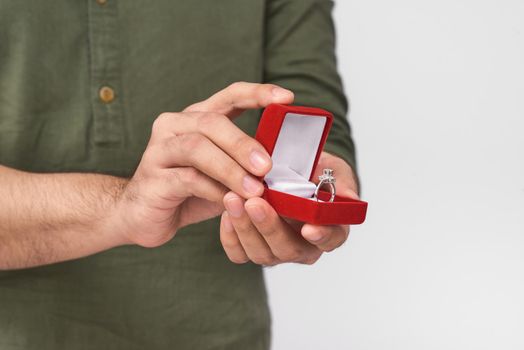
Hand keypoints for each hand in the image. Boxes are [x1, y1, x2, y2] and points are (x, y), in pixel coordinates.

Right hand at [111, 82, 293, 246]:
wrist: (142, 216)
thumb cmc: (188, 192)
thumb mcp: (222, 175)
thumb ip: (244, 165)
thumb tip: (281, 167)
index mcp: (196, 118)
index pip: (229, 95)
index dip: (257, 93)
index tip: (286, 97)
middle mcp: (175, 125)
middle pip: (212, 122)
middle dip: (243, 144)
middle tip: (267, 166)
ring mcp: (160, 149)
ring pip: (198, 148)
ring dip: (230, 169)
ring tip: (254, 190)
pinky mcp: (152, 177)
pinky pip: (187, 178)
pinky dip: (212, 190)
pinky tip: (228, 202)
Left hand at [220, 151, 358, 264]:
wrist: (289, 169)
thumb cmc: (314, 172)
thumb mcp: (333, 171)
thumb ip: (341, 184)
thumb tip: (347, 196)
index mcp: (330, 229)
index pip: (331, 240)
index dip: (322, 237)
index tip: (309, 228)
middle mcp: (305, 246)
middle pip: (289, 249)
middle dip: (269, 227)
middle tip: (254, 203)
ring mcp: (277, 249)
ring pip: (262, 253)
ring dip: (245, 228)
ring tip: (232, 199)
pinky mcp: (253, 247)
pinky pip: (239, 253)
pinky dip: (231, 236)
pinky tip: (227, 213)